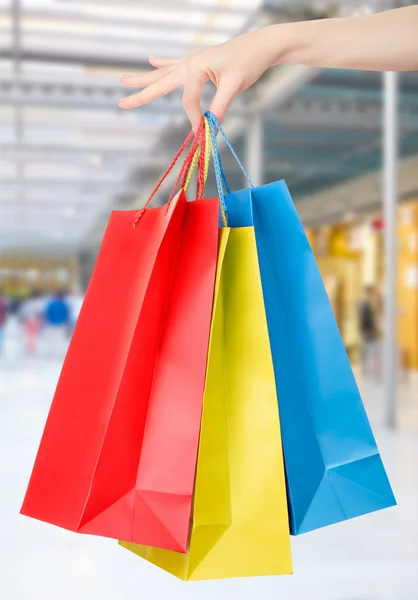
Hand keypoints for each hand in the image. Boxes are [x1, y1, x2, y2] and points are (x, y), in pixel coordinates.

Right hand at [118, 28, 276, 129]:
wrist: (261, 45)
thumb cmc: (249, 62)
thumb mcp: (235, 86)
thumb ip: (219, 107)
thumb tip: (209, 128)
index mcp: (196, 66)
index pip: (188, 101)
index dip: (194, 119)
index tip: (204, 133)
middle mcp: (190, 62)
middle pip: (161, 83)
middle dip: (141, 94)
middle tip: (121, 104)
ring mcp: (193, 61)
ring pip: (163, 73)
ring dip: (145, 78)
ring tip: (124, 80)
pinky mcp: (199, 62)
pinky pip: (176, 63)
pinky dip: (163, 62)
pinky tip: (151, 60)